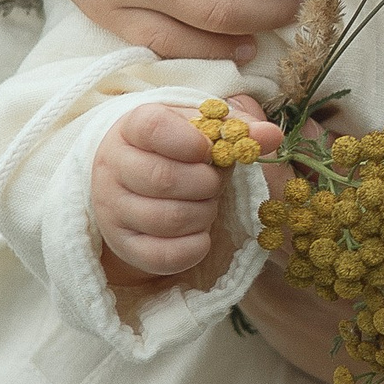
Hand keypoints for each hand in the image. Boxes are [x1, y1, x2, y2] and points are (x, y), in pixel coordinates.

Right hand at [92, 98, 279, 280]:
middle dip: (206, 183)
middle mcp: (113, 167)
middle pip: (163, 178)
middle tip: (216, 182)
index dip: (189, 140)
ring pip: (167, 219)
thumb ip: (237, 128)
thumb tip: (271, 136)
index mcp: (133, 127)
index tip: (208, 149)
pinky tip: (202, 234)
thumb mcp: (202, 128)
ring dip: (203, 213)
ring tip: (207, 204)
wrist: (137, 179)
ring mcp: (113, 209)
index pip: (153, 128)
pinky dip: (194, 247)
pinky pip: (161, 255)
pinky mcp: (124, 245)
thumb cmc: (177, 147)